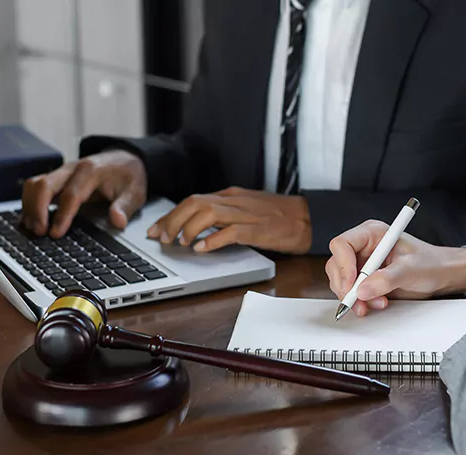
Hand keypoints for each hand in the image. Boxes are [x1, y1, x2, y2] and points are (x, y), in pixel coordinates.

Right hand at [22, 151, 146, 237]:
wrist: (124, 159)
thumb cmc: (128, 177)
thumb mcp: (135, 192)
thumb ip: (125, 206)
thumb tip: (118, 221)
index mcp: (91, 171)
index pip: (72, 194)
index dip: (62, 215)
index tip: (56, 233)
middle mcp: (72, 169)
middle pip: (44, 184)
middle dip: (37, 209)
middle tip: (39, 232)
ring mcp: (61, 172)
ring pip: (35, 184)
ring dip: (29, 206)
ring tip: (33, 229)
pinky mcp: (56, 179)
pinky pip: (35, 188)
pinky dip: (29, 203)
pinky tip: (31, 220)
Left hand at [146, 187, 311, 253]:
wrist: (309, 217)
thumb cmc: (279, 216)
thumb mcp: (246, 209)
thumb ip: (224, 214)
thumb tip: (197, 225)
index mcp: (231, 195)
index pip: (193, 200)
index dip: (170, 215)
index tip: (156, 229)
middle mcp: (234, 201)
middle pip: (194, 203)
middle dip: (172, 220)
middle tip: (162, 238)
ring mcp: (246, 213)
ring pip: (207, 213)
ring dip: (188, 228)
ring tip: (180, 243)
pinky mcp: (258, 228)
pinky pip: (230, 231)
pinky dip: (212, 240)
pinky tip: (201, 248)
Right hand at [325, 220, 465, 316]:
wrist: (443, 275)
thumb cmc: (431, 263)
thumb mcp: (410, 270)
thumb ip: (386, 279)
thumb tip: (363, 290)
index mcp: (373, 233)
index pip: (342, 244)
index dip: (343, 265)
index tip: (352, 285)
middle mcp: (364, 247)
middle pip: (337, 264)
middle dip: (346, 286)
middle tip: (359, 301)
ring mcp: (363, 263)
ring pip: (341, 280)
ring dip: (354, 296)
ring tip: (376, 303)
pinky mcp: (366, 279)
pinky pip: (351, 291)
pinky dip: (359, 301)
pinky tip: (375, 303)